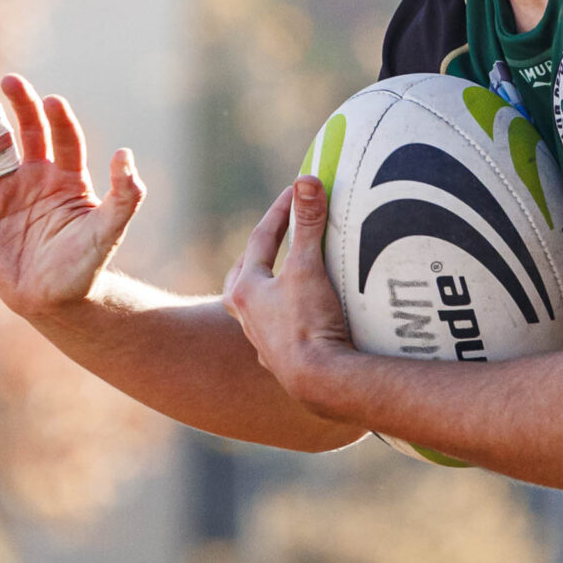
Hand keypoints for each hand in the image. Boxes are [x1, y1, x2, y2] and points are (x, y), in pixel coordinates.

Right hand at [0, 70, 144, 323]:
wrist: (49, 298)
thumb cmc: (84, 266)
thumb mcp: (108, 230)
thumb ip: (124, 195)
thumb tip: (127, 155)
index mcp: (68, 179)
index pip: (63, 139)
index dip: (58, 119)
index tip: (53, 101)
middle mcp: (38, 177)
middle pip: (27, 131)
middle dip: (18, 104)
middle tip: (9, 79)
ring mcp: (8, 187)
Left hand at [223, 174, 359, 411]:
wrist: (317, 381)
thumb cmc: (308, 324)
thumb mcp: (308, 268)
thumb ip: (308, 224)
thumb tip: (306, 181)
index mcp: (246, 289)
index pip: (261, 239)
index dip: (281, 212)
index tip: (296, 191)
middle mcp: (245, 315)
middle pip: (246, 273)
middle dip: (261, 251)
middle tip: (275, 233)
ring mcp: (261, 339)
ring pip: (256, 305)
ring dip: (267, 286)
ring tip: (280, 276)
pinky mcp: (280, 359)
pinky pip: (276, 329)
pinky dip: (283, 316)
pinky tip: (294, 319)